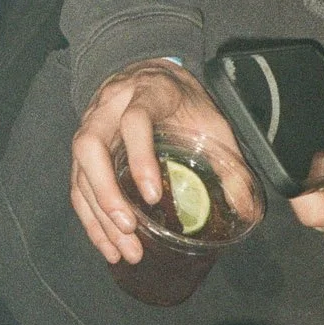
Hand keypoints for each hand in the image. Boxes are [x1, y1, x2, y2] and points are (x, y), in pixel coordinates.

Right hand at [72, 61, 237, 267]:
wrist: (151, 73)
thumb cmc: (184, 102)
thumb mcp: (212, 122)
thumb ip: (229, 162)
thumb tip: (246, 210)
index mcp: (147, 93)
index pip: (134, 120)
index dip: (140, 157)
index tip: (154, 196)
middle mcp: (109, 107)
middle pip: (90, 145)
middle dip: (106, 193)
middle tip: (128, 228)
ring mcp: (91, 126)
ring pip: (79, 169)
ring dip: (97, 214)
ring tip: (122, 250)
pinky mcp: (84, 148)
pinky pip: (77, 184)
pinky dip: (90, 218)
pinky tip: (107, 245)